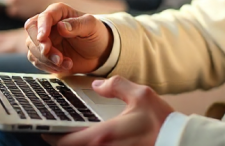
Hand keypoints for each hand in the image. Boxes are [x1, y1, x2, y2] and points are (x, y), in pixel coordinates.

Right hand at [24, 3, 112, 75]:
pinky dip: (49, 66)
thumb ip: (77, 25)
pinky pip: (37, 60)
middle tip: (56, 56)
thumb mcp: (91, 27)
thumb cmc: (96, 34)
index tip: (43, 38)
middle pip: (31, 31)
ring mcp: (45, 40)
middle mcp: (49, 24)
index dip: (42, 27)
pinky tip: (65, 66)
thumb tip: (61, 26)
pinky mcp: (44, 54)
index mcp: (59, 12)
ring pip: (32, 48)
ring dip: (47, 59)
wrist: (99, 53)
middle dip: (41, 45)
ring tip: (66, 63)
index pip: (45, 16)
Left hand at [41, 76, 173, 145]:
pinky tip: (93, 139)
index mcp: (104, 134)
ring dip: (77, 144)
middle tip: (57, 131)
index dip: (52, 135)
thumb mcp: (140, 94)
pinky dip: (91, 145)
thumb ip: (116, 86)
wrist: (178, 140)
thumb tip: (98, 85)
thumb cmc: (161, 121)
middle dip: (62, 142)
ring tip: (73, 134)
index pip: (66, 141)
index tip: (46, 130)